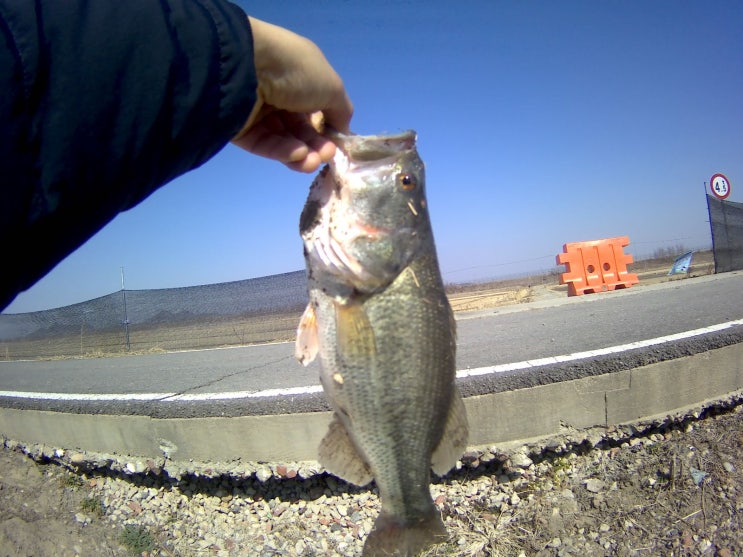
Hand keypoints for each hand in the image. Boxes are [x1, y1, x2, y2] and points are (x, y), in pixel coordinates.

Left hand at [232, 17, 352, 172]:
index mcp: (299, 75)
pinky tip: (298, 156)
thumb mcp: (331, 87)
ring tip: (313, 161)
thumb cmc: (295, 71)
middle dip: (317, 144)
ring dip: (304, 153)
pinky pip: (266, 145)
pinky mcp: (242, 129)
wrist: (246, 67)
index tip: (338, 142)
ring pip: (285, 140)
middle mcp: (279, 92)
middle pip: (301, 127)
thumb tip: (342, 130)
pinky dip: (284, 152)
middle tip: (327, 155)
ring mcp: (258, 111)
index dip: (328, 126)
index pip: (316, 107)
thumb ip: (341, 111)